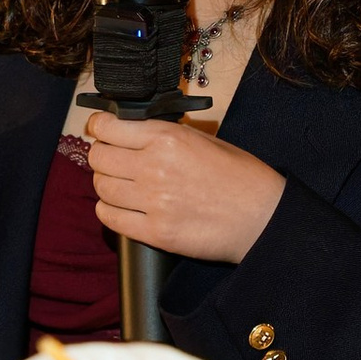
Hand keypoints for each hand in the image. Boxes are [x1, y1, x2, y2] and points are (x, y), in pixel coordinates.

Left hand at [83, 114, 285, 264]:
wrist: (262, 216)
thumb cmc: (240, 176)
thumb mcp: (204, 139)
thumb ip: (164, 136)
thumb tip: (131, 134)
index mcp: (167, 138)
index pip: (109, 128)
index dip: (99, 127)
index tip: (100, 129)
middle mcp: (154, 167)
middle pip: (98, 157)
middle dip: (101, 156)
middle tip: (112, 159)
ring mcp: (152, 202)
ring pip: (101, 188)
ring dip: (106, 184)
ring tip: (121, 185)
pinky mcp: (155, 232)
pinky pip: (110, 218)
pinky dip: (109, 211)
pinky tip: (120, 207)